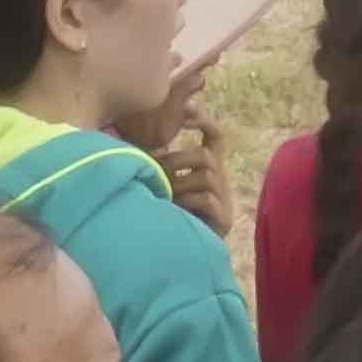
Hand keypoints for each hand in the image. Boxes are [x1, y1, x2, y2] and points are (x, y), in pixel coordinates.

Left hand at [146, 113, 233, 240]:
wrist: (191, 251)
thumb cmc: (176, 213)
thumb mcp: (170, 183)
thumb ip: (163, 164)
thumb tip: (140, 145)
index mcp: (209, 166)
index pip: (215, 135)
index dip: (203, 121)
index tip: (186, 110)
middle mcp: (219, 178)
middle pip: (205, 155)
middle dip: (177, 160)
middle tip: (156, 172)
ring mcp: (222, 197)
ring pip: (205, 175)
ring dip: (179, 181)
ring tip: (163, 192)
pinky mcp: (222, 217)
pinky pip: (206, 198)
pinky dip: (187, 199)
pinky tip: (175, 206)